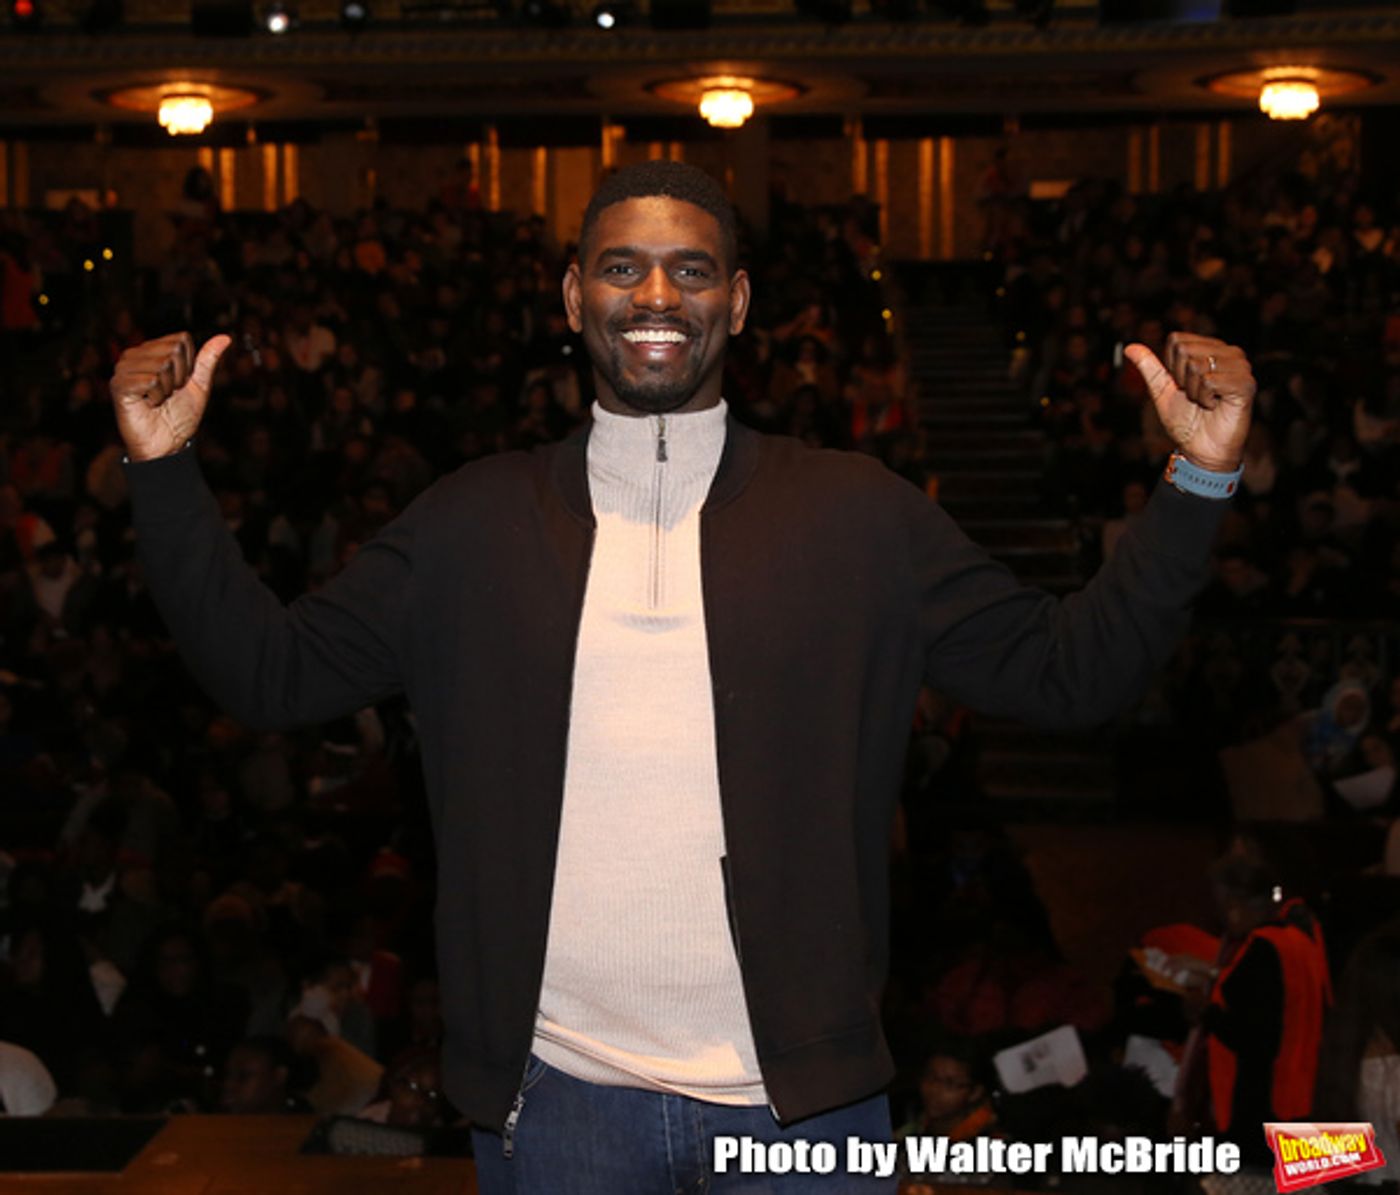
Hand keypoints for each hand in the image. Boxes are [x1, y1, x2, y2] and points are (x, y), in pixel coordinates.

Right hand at [110, 332, 230, 461]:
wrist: (167, 445)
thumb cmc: (180, 416)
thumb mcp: (199, 385)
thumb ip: (208, 360)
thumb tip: (225, 337)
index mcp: (152, 350)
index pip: (182, 340)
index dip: (189, 365)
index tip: (180, 383)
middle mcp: (134, 354)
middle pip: (173, 351)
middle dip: (180, 377)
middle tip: (168, 394)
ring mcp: (123, 368)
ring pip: (162, 365)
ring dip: (168, 389)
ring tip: (157, 400)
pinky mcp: (118, 384)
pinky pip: (151, 381)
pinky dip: (157, 396)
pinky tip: (148, 404)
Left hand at [1125, 333, 1254, 472]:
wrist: (1201, 450)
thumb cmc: (1186, 421)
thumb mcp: (1162, 391)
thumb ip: (1150, 367)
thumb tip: (1130, 347)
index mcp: (1211, 349)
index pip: (1177, 340)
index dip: (1171, 368)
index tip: (1183, 386)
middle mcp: (1229, 352)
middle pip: (1185, 350)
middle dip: (1181, 379)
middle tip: (1195, 396)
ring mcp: (1240, 367)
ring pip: (1197, 366)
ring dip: (1194, 391)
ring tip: (1206, 402)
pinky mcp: (1246, 383)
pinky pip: (1210, 381)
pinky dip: (1205, 398)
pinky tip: (1215, 406)